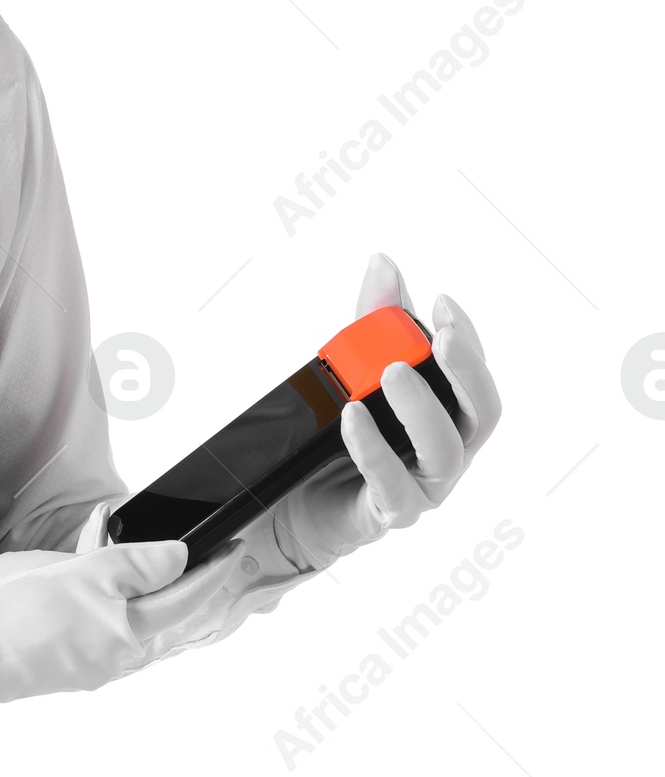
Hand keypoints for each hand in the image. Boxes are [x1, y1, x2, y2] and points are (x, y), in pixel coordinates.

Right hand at [0, 530, 250, 733]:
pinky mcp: (57, 654)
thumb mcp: (79, 574)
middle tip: (213, 556)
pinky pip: (99, 622)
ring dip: (148, 590)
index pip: (187, 600)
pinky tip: (90, 569)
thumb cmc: (6, 615)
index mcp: (126, 636)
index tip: (236, 548)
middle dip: (190, 587)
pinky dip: (109, 596)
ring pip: (132, 620)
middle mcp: (112, 656)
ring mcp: (84, 659)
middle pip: (166, 618)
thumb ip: (132, 566)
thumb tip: (178, 559)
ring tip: (151, 560)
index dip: (216, 572)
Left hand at [270, 252, 502, 572]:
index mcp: (447, 414)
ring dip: (421, 408)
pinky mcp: (386, 513)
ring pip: (444, 452)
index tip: (442, 301)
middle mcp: (445, 450)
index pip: (473, 375)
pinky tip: (353, 416)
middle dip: (464, 370)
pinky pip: (392, 487)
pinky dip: (374, 451)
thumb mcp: (353, 370)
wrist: (295, 502)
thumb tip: (383, 263)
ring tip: (392, 371)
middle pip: (480, 414)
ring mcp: (422, 487)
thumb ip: (373, 322)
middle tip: (441, 336)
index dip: (466, 338)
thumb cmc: (339, 436)